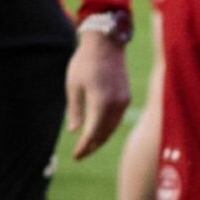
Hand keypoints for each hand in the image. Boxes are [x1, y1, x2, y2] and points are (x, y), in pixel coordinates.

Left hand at [62, 29, 131, 159]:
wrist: (106, 43)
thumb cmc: (84, 63)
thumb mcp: (73, 85)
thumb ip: (75, 110)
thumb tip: (74, 131)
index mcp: (101, 103)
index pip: (93, 134)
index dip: (84, 147)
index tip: (75, 156)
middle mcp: (116, 106)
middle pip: (105, 134)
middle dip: (92, 146)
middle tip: (80, 155)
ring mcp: (123, 102)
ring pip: (113, 128)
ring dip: (101, 138)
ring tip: (89, 146)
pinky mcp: (126, 97)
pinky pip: (117, 119)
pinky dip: (108, 128)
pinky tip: (100, 130)